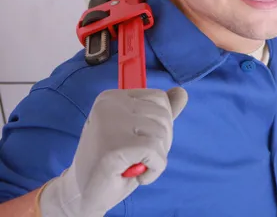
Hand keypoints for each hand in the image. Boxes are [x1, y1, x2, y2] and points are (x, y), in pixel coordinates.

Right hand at [37, 87, 187, 216]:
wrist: (83, 194)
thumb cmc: (115, 163)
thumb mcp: (140, 132)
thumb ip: (161, 112)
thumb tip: (182, 93)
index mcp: (112, 97)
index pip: (160, 99)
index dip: (160, 124)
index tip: (139, 139)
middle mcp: (109, 105)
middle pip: (164, 116)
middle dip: (160, 142)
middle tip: (136, 156)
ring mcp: (110, 124)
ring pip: (161, 135)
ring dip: (155, 158)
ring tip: (133, 165)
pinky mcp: (114, 148)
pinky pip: (156, 154)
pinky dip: (153, 170)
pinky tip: (136, 174)